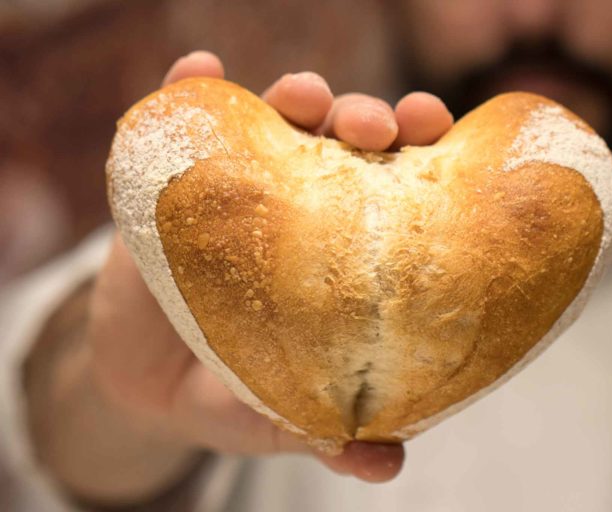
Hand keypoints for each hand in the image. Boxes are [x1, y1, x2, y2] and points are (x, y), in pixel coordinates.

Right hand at [32, 51, 455, 504]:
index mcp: (348, 245)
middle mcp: (305, 204)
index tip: (437, 133)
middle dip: (367, 116)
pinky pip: (187, 123)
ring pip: (279, 117)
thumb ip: (331, 434)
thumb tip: (384, 463)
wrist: (150, 383)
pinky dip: (192, 89)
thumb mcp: (285, 412)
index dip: (425, 152)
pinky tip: (198, 71)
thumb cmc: (239, 386)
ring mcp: (243, 186)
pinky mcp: (178, 182)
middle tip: (372, 126)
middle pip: (348, 138)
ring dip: (298, 94)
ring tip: (301, 98)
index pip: (400, 183)